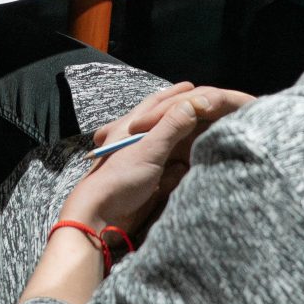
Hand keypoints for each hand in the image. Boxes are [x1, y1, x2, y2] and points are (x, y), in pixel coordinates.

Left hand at [63, 82, 252, 238]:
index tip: (193, 87)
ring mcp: (142, 163)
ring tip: (201, 135)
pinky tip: (187, 168)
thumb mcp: (148, 149)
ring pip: (168, 147)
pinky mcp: (146, 184)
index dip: (176, 95)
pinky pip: (168, 172)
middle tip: (203, 109)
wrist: (100, 216)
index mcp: (133, 126)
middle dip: (183, 116)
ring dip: (183, 143)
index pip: (158, 103)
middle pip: (164, 123)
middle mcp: (137, 141)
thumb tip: (194, 102)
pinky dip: (178, 169)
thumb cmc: (119, 179)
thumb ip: (171, 126)